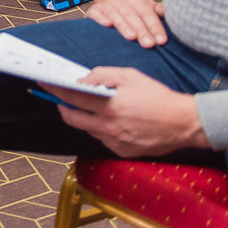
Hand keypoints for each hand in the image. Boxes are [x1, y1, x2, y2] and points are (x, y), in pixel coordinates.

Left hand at [51, 68, 208, 155]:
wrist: (186, 123)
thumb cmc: (158, 96)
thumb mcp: (131, 76)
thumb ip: (103, 75)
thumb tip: (82, 79)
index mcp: (110, 107)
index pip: (71, 97)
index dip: (53, 89)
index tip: (42, 83)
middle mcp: (109, 127)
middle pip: (72, 118)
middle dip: (61, 107)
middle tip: (59, 98)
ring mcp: (116, 142)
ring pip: (87, 130)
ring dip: (82, 118)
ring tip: (86, 107)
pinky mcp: (123, 152)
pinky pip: (103, 139)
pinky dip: (100, 129)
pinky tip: (108, 120)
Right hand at [85, 0, 168, 46]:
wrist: (107, 6)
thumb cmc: (132, 14)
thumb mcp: (147, 11)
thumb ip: (159, 11)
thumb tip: (166, 11)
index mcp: (138, 3)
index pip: (148, 14)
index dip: (155, 27)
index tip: (161, 41)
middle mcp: (122, 3)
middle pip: (133, 16)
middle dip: (141, 30)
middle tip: (148, 44)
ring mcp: (107, 7)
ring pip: (116, 15)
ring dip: (124, 25)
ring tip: (131, 37)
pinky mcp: (94, 11)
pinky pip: (96, 14)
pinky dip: (101, 19)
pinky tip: (106, 24)